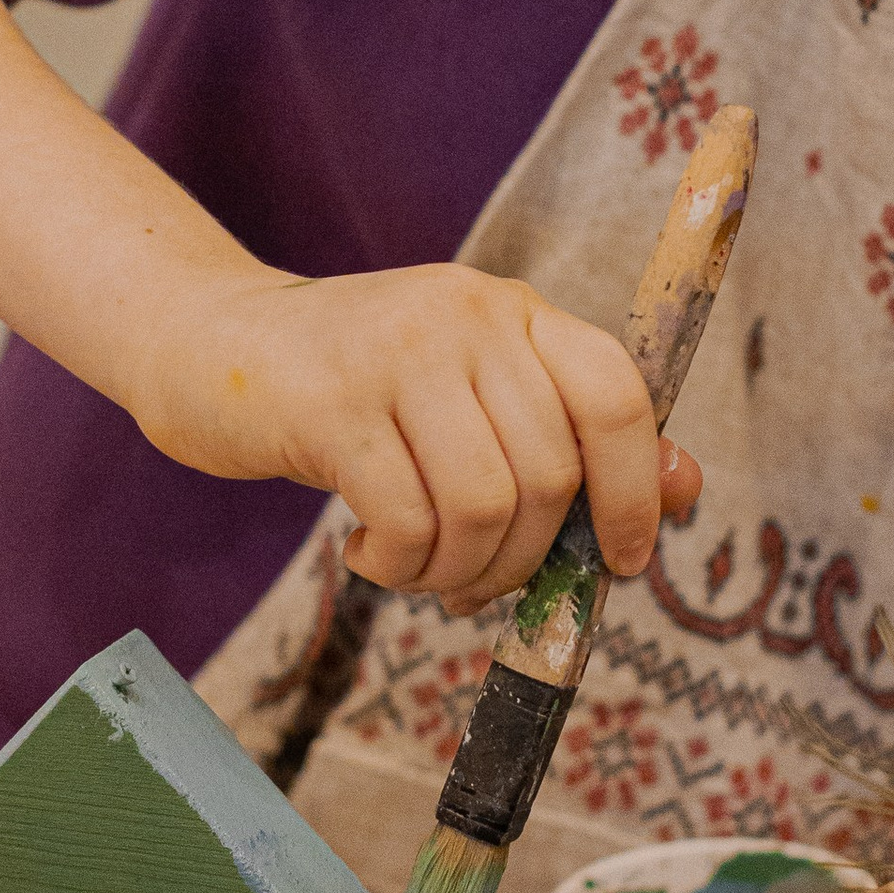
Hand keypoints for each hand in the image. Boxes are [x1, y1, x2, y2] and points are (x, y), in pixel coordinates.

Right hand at [135, 262, 696, 608]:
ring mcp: (398, 353)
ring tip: (419, 568)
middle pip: (550, 475)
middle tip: (473, 582)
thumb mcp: (470, 395)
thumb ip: (570, 434)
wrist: (211, 344)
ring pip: (486, 507)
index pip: (616, 395)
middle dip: (523, 561)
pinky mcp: (332, 403)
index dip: (634, 492)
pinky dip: (399, 567)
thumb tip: (682, 488)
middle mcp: (467, 316)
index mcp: (515, 310)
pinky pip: (407, 521)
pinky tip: (369, 553)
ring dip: (458, 573)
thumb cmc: (357, 389)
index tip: (622, 560)